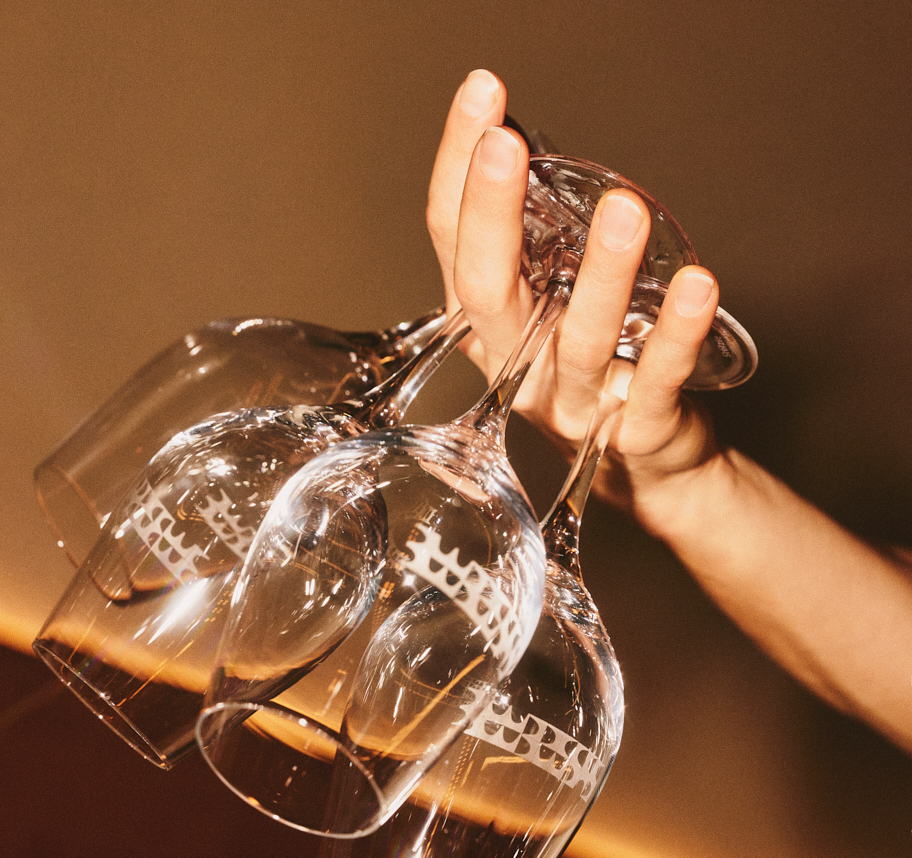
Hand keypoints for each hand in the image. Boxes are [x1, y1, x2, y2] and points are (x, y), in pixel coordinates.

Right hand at [427, 71, 724, 531]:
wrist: (644, 468)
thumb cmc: (592, 368)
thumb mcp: (544, 303)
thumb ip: (531, 240)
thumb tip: (516, 134)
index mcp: (490, 326)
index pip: (454, 241)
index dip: (459, 170)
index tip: (480, 94)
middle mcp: (518, 366)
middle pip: (489, 294)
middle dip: (491, 217)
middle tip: (504, 145)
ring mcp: (576, 403)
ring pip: (581, 342)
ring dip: (601, 276)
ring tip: (622, 210)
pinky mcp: (636, 432)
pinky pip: (657, 383)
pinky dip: (677, 336)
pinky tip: (698, 285)